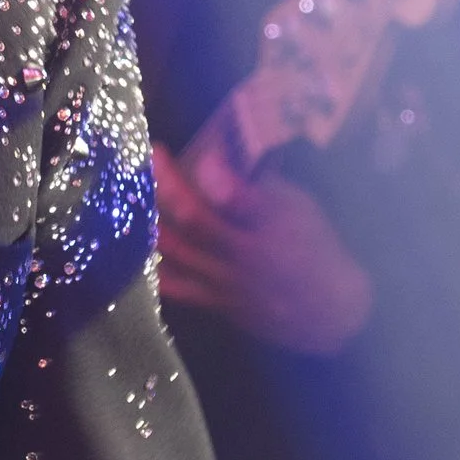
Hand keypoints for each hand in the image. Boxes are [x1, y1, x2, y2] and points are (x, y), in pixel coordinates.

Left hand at [150, 144, 374, 354]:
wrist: (328, 309)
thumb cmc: (314, 248)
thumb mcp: (300, 209)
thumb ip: (255, 191)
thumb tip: (212, 162)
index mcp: (265, 234)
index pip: (226, 203)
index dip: (199, 176)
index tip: (176, 150)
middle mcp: (240, 262)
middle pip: (191, 227)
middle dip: (165, 189)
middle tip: (146, 160)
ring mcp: (223, 286)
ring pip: (176, 255)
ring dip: (148, 223)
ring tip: (131, 193)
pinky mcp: (214, 303)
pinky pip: (175, 287)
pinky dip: (150, 265)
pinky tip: (130, 242)